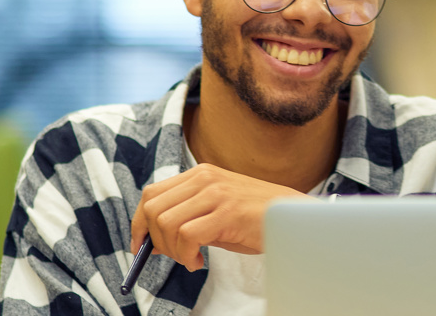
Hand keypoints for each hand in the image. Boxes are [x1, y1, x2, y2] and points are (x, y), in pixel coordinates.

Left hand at [129, 163, 313, 271]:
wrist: (296, 220)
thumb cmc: (258, 220)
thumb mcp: (218, 212)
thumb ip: (188, 217)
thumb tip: (153, 241)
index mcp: (201, 174)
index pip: (152, 194)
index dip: (139, 222)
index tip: (140, 245)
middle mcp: (205, 178)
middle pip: (152, 208)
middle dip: (153, 240)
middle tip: (173, 256)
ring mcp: (216, 193)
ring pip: (165, 223)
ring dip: (172, 250)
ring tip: (191, 258)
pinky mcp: (227, 212)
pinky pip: (186, 235)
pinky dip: (186, 255)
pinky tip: (200, 261)